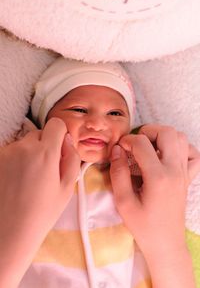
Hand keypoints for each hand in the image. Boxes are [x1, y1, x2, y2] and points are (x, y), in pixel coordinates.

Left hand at [0, 118, 79, 286]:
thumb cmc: (42, 212)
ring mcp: (6, 153)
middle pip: (39, 133)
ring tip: (29, 177)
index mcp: (45, 153)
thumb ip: (72, 158)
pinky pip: (11, 151)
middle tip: (46, 169)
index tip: (60, 149)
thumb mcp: (67, 187)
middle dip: (45, 146)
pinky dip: (16, 159)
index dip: (61, 134)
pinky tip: (17, 179)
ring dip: (29, 153)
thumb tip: (68, 141)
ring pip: (24, 143)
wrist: (10, 231)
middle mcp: (23, 147)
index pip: (56, 124)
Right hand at [110, 124, 199, 255]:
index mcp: (158, 177)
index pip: (142, 143)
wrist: (165, 243)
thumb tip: (117, 150)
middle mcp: (175, 170)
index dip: (127, 140)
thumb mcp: (123, 202)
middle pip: (167, 132)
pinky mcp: (188, 177)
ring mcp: (184, 173)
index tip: (119, 148)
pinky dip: (180, 147)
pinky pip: (192, 154)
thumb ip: (118, 173)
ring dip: (162, 136)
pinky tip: (167, 155)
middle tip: (135, 144)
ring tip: (148, 148)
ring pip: (180, 138)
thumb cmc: (143, 226)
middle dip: (147, 131)